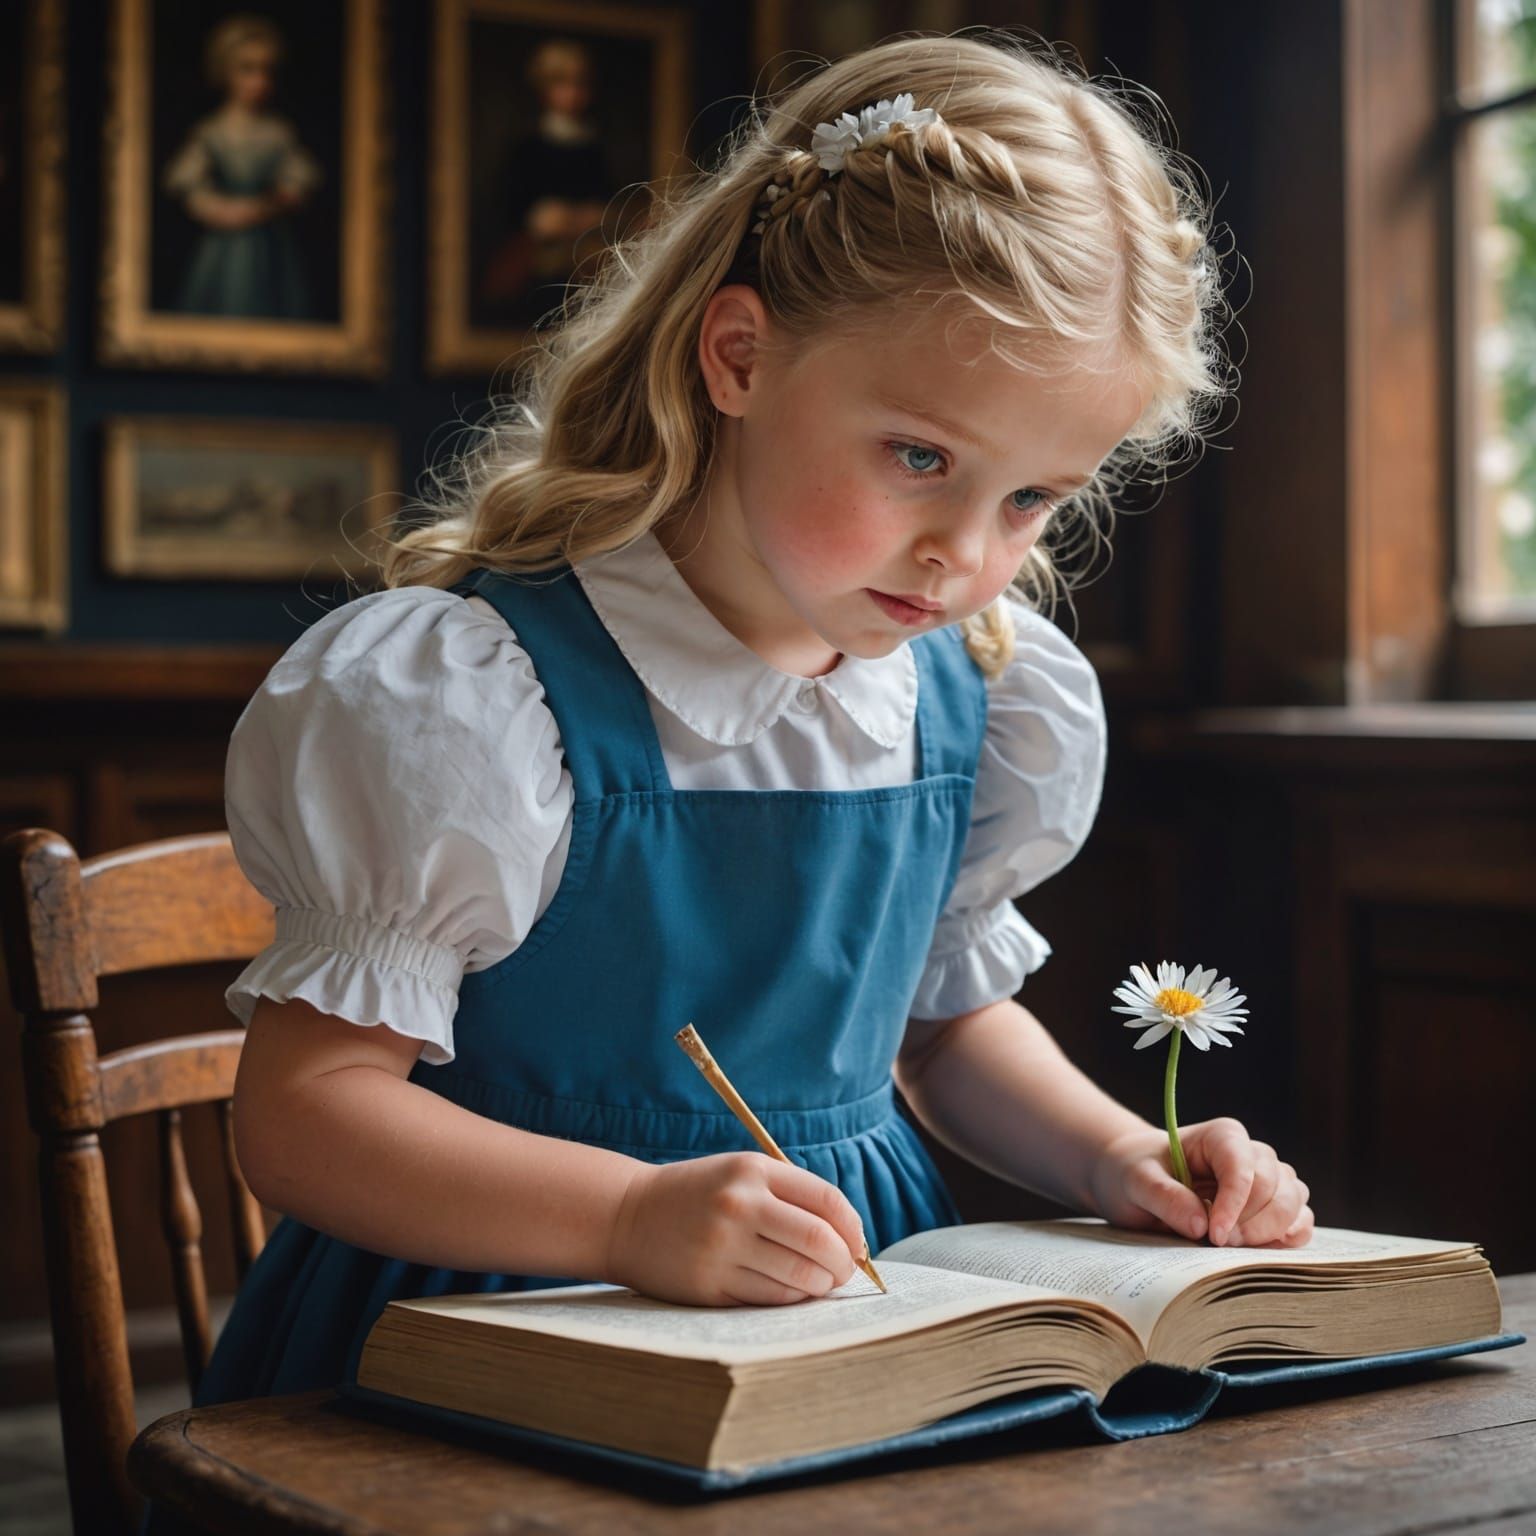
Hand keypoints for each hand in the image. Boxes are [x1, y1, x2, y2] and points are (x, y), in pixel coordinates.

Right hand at [603, 1151, 865, 1305]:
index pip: (828, 1201)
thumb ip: (790, 1197)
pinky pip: (769, 1298)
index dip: (853, 1228)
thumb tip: (849, 1240)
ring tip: (820, 1284)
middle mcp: (739, 1205)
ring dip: (820, 1286)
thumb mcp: (740, 1173)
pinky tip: (791, 1292)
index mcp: (753, 1171)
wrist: (628, 1216)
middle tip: (844, 1272)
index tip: (858, 1244)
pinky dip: (790, 1298)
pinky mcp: (709, 1284)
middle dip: (843, 1263)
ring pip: (798, 1276)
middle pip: (819, 1241)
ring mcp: (722, 1246)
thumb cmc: (698, 1195)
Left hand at [1089, 1118, 1313, 1247]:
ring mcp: (1267, 1180)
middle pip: (1276, 1186)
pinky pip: (1299, 1221)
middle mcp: (1251, 1154)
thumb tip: (1200, 1224)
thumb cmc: (1136, 1172)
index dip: (1234, 1203)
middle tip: (1218, 1244)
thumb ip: (1164, 1197)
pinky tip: (1259, 1250)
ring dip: (1270, 1231)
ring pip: (1293, 1202)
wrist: (1137, 1180)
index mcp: (1221, 1136)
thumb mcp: (1136, 1180)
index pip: (1242, 1167)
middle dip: (1251, 1221)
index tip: (1214, 1235)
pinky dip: (1288, 1238)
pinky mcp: (1271, 1208)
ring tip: (1232, 1247)